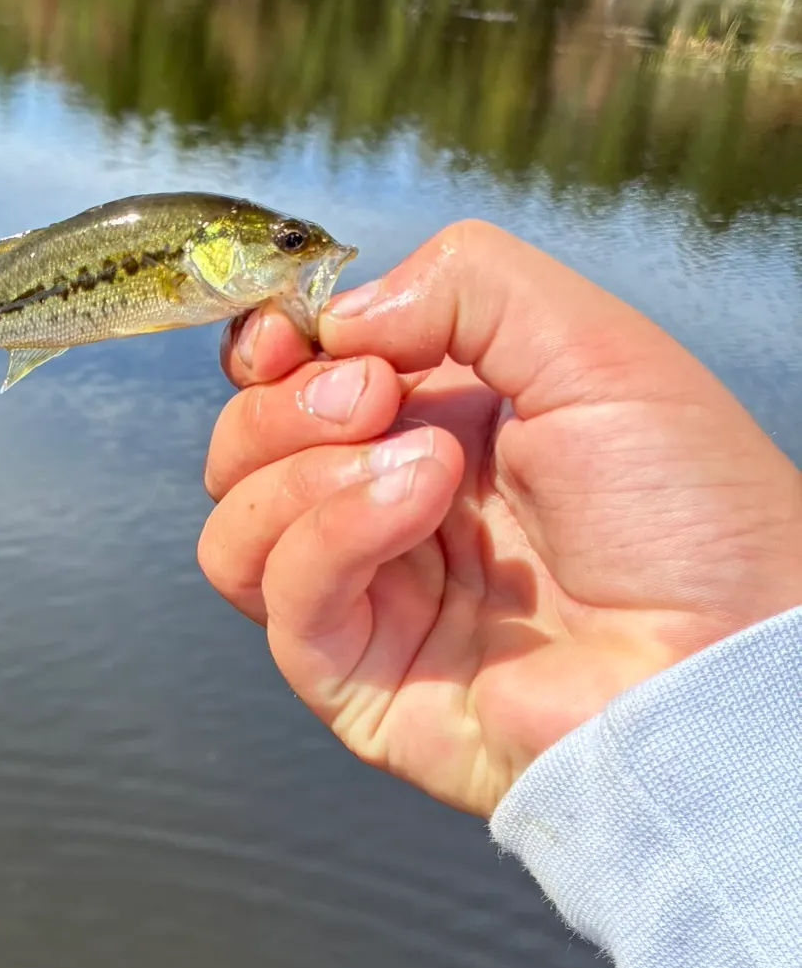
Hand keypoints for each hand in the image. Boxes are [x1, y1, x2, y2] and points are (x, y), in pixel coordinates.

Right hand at [198, 220, 801, 817]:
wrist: (732, 654)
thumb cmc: (691, 508)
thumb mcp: (590, 344)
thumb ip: (463, 285)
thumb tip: (332, 320)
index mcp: (428, 427)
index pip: (285, 386)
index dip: (264, 352)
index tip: (285, 334)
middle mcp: (382, 511)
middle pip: (240, 453)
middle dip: (283, 408)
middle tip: (374, 396)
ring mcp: (367, 599)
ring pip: (235, 530)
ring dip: (302, 474)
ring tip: (422, 467)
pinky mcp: (357, 682)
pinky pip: (282, 600)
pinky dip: (330, 534)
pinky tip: (415, 505)